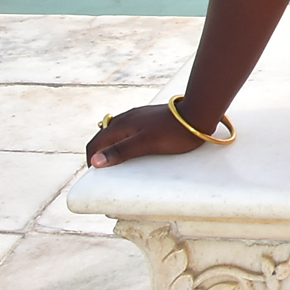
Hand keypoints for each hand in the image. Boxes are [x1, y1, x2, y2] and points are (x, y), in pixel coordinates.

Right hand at [85, 101, 207, 167]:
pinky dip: (123, 142)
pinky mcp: (148, 118)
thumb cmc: (174, 132)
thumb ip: (121, 151)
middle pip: (103, 137)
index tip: (94, 176)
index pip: (96, 143)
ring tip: (116, 162)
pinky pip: (128, 131)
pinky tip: (133, 149)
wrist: (198, 113)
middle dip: (98, 154)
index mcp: (121, 124)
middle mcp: (126, 118)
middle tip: (103, 172)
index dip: (91, 159)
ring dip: (110, 147)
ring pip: (115, 133)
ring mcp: (137, 116)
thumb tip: (94, 161)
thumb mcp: (146, 144)